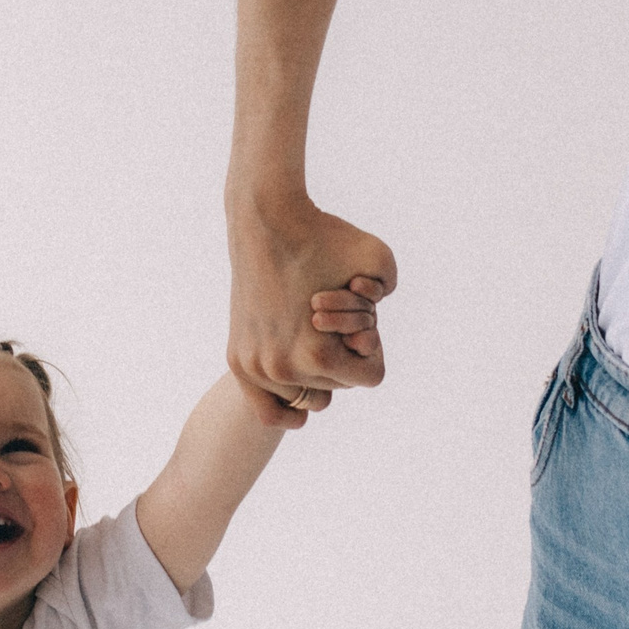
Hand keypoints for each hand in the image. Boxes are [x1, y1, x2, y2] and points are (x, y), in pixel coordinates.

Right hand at [227, 196, 397, 427]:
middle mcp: (284, 370)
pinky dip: (287, 406)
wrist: (265, 220)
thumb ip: (390, 293)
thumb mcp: (381, 258)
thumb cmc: (326, 237)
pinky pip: (266, 408)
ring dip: (315, 373)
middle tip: (328, 319)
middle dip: (341, 356)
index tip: (358, 321)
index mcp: (320, 357)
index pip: (370, 376)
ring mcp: (256, 367)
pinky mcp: (237, 360)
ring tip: (309, 335)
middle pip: (337, 387)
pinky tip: (300, 394)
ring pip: (305, 396)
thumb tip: (368, 334)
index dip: (372, 346)